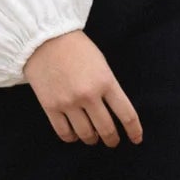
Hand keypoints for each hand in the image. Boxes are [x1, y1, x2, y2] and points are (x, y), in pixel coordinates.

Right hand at [22, 30, 142, 146]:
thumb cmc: (76, 48)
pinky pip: (64, 133)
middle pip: (107, 129)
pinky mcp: (50, 107)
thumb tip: (114, 111)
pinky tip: (74, 134)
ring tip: (93, 138)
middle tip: (112, 141)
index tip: (136, 139)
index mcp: (106, 81)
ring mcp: (69, 103)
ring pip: (86, 135)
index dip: (134, 131)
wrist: (43, 38)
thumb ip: (109, 86)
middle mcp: (89, 95)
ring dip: (92, 139)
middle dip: (112, 139)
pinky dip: (72, 137)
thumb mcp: (101, 63)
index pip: (127, 115)